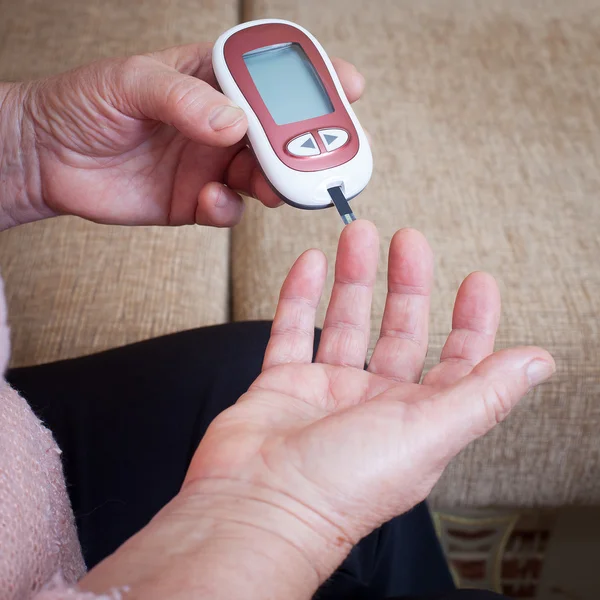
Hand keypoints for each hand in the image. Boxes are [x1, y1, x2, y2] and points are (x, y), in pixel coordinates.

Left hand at [4, 44, 363, 227]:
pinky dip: (228, 209)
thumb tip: (234, 125)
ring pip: (264, 175)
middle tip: (329, 156)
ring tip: (277, 186)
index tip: (350, 86)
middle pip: (282, 133)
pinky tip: (209, 201)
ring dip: (277, 182)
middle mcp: (220, 122)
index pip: (273, 76)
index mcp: (212, 79)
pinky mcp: (196, 200)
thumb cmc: (85, 102)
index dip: (316, 79)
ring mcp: (212, 163)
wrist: (48, 157)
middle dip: (310, 144)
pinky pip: (229, 209)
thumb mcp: (131, 82)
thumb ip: (184, 99)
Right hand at [81, 223, 553, 599]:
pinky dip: (301, 296)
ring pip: (344, 321)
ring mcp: (326, 392)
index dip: (473, 323)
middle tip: (408, 241)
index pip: (457, 363)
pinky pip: (293, 330)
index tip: (476, 282)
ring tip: (358, 235)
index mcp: (416, 420)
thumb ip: (483, 395)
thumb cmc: (340, 486)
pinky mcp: (282, 384)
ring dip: (353, 278)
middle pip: (398, 331)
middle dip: (406, 283)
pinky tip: (310, 265)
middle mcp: (373, 405)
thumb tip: (538, 363)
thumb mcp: (427, 434)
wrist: (255, 506)